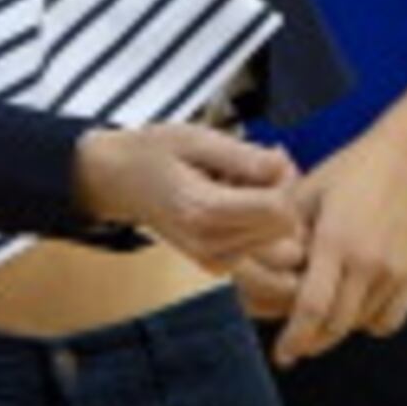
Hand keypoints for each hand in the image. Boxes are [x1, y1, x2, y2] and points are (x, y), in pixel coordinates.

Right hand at [74, 122, 301, 271]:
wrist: (119, 181)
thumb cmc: (155, 152)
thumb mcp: (195, 137)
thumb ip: (243, 155)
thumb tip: (286, 166)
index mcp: (203, 210)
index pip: (280, 210)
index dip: (285, 180)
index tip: (268, 158)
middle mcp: (210, 246)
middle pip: (287, 230)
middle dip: (285, 198)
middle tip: (257, 171)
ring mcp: (214, 262)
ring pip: (284, 249)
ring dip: (277, 219)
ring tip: (247, 191)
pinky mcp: (218, 268)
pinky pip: (267, 258)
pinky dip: (265, 232)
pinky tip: (240, 207)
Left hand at [272, 133, 406, 364]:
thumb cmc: (353, 170)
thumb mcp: (307, 191)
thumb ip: (284, 230)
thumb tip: (259, 264)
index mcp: (335, 241)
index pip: (312, 308)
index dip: (294, 338)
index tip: (281, 355)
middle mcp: (367, 263)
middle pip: (336, 326)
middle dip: (311, 342)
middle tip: (294, 346)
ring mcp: (394, 273)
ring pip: (360, 325)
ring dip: (336, 331)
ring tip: (319, 324)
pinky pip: (389, 320)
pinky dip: (368, 324)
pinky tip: (353, 311)